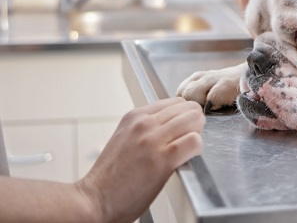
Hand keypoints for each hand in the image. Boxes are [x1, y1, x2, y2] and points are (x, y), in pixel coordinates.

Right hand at [75, 97, 204, 222]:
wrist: (95, 199)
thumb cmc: (111, 176)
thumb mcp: (125, 138)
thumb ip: (147, 128)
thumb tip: (174, 123)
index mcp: (135, 116)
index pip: (176, 102)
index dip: (184, 115)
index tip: (182, 129)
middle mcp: (144, 124)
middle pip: (188, 107)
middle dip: (194, 123)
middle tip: (187, 139)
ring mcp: (153, 140)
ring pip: (194, 119)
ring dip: (197, 133)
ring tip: (187, 148)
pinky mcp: (163, 158)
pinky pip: (194, 141)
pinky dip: (197, 149)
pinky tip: (187, 158)